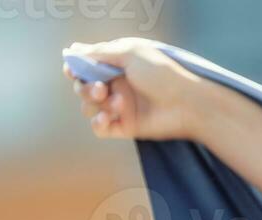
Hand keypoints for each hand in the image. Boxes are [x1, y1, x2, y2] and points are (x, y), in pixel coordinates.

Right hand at [62, 37, 204, 141]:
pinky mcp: (126, 126)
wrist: (188, 104)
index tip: (73, 71)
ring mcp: (121, 107)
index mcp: (117, 66)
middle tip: (101, 90)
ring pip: (89, 107)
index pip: (85, 67)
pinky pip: (99, 128)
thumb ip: (101, 53)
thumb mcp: (130, 54)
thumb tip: (73, 50)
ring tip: (119, 103)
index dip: (74, 69)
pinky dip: (98, 123)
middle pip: (82, 87)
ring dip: (97, 104)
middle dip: (85, 88)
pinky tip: (107, 118)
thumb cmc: (163, 74)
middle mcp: (116, 85)